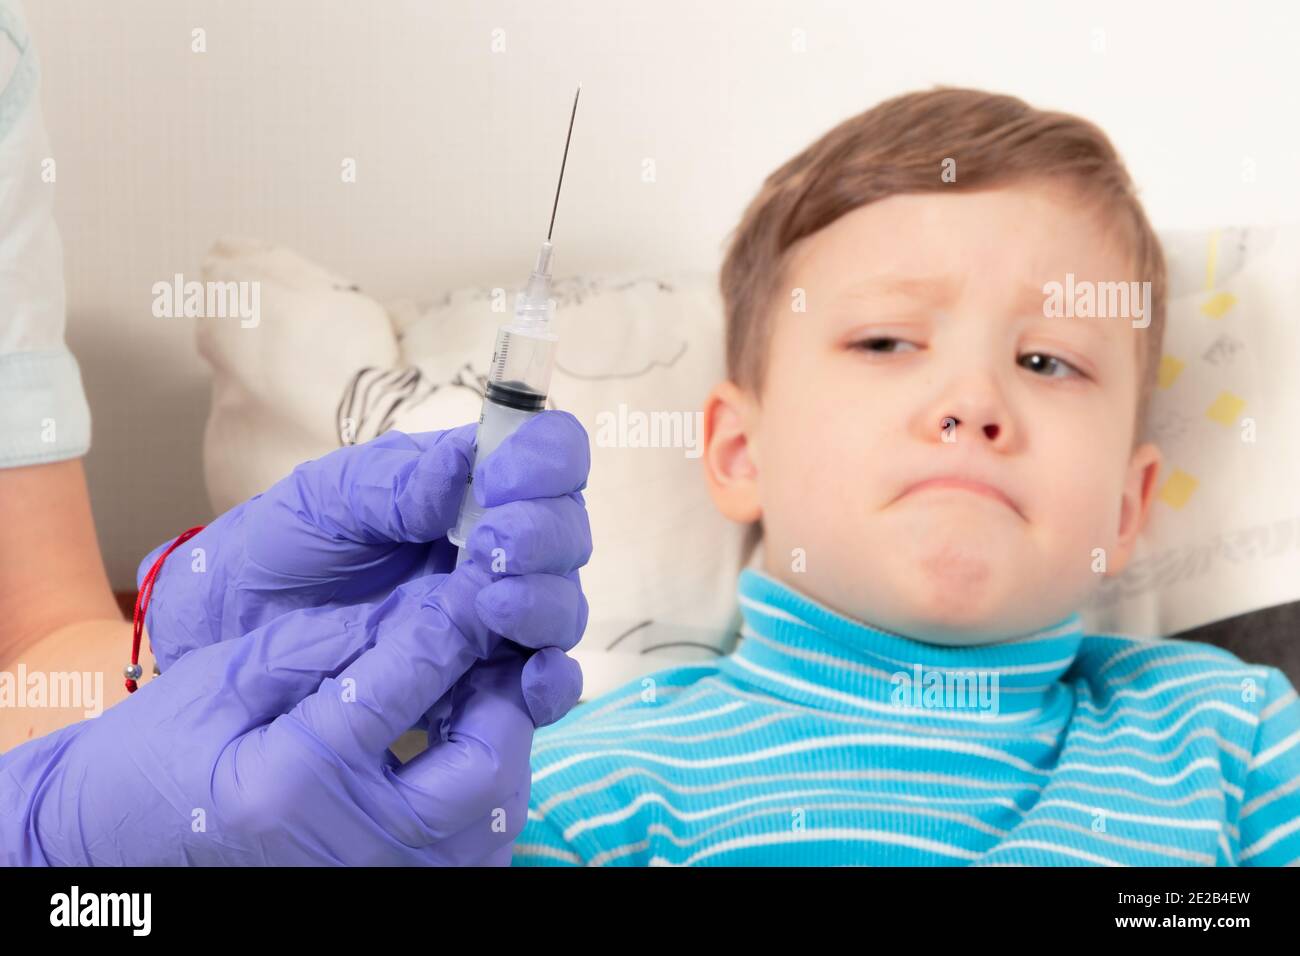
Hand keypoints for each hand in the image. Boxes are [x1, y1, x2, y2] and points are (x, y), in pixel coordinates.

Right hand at [3, 564, 557, 865]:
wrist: (113, 850)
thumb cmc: (159, 754)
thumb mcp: (227, 678)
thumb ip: (328, 641)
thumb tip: (425, 604)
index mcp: (294, 780)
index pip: (405, 685)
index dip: (450, 623)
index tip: (471, 585)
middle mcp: (350, 849)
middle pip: (482, 766)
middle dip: (502, 694)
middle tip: (494, 646)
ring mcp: (376, 886)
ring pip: (494, 814)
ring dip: (505, 743)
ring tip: (483, 690)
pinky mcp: (390, 897)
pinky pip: (476, 850)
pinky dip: (487, 793)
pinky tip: (465, 745)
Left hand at [139, 411, 590, 725]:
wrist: (224, 638)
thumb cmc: (278, 550)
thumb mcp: (326, 500)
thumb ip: (397, 483)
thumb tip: (472, 458)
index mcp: (473, 487)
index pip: (549, 457)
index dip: (546, 461)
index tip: (502, 478)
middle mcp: (500, 551)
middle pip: (566, 536)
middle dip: (543, 536)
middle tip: (495, 543)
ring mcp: (497, 621)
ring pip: (561, 609)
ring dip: (543, 602)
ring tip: (493, 604)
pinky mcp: (485, 688)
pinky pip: (543, 689)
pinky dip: (552, 684)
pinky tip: (533, 678)